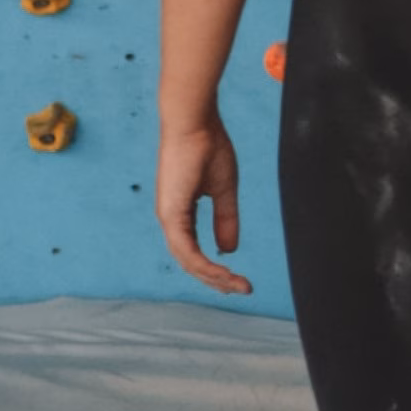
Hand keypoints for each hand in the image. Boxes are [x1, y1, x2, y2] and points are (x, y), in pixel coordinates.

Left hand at [156, 111, 249, 292]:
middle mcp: (170, 218)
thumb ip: (226, 219)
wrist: (194, 121)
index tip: (240, 278)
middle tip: (242, 289)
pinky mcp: (171, 213)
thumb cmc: (207, 145)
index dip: (216, 268)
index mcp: (180, 211)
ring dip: (214, 277)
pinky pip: (186, 250)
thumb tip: (227, 250)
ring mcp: (168, 217)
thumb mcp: (224, 189)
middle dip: (217, 280)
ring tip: (238, 285)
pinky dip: (205, 265)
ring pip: (188, 261)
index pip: (195, 250)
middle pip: (191, 262)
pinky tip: (223, 273)